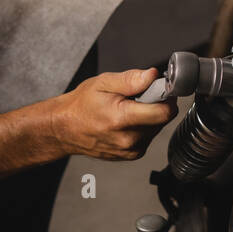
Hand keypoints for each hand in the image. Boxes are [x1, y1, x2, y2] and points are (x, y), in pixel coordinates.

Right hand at [50, 68, 177, 160]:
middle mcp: (129, 139)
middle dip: (155, 104)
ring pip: (157, 128)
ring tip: (128, 109)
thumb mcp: (103, 83)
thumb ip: (130, 79)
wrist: (65, 129)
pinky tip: (126, 121)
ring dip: (149, 116)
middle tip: (138, 96)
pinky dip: (143, 126)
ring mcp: (130, 150)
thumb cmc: (81, 105)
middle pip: (162, 119)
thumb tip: (152, 76)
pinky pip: (148, 137)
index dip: (167, 97)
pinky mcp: (131, 155)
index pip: (164, 112)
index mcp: (122, 119)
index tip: (161, 88)